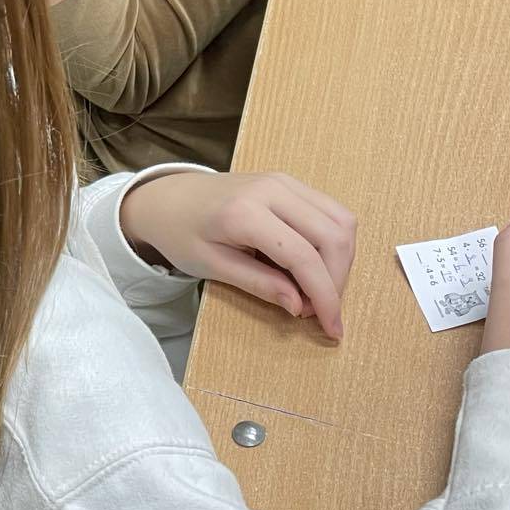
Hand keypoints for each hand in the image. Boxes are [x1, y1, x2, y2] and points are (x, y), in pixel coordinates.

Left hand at [119, 170, 356, 338]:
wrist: (167, 198)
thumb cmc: (181, 233)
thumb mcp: (212, 267)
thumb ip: (258, 284)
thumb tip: (299, 305)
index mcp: (244, 212)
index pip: (303, 256)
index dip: (324, 296)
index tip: (332, 328)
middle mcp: (271, 189)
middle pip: (332, 236)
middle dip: (337, 280)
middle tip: (319, 311)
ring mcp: (284, 180)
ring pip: (342, 220)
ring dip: (341, 261)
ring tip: (317, 290)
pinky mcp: (290, 182)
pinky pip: (331, 210)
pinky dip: (333, 242)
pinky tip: (314, 265)